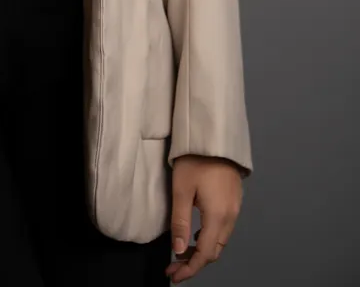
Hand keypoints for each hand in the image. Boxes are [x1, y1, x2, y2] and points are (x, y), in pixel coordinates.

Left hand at [165, 156, 242, 281]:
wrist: (215, 135)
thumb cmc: (195, 160)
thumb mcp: (181, 190)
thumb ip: (180, 222)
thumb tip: (178, 252)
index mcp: (218, 217)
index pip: (206, 254)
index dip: (190, 269)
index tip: (173, 276)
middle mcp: (231, 216)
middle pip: (215, 250)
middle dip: (194, 262)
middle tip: (173, 266)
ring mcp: (235, 208)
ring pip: (220, 240)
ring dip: (202, 251)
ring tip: (181, 253)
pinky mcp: (234, 199)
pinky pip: (223, 228)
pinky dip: (209, 238)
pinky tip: (196, 235)